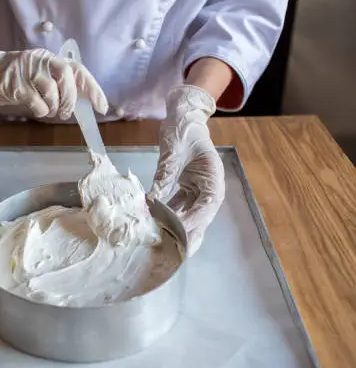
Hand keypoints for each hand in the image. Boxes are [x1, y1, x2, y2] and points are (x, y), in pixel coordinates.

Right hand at [0, 40, 107, 119]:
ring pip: (51, 92)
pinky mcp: (14, 84)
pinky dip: (40, 110)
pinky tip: (36, 108)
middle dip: (69, 100)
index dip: (93, 89)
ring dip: (53, 108)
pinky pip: (36, 102)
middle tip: (64, 113)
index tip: (102, 107)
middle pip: (66, 78)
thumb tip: (84, 102)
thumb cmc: (18, 79)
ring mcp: (27, 71)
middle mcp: (41, 61)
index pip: (78, 71)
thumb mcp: (42, 77)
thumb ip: (61, 85)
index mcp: (51, 59)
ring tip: (47, 110)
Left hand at [149, 85, 224, 255]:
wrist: (182, 116)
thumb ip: (166, 174)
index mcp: (214, 177)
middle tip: (178, 251)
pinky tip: (155, 224)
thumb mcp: (173, 151)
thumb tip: (153, 197)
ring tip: (164, 242)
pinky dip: (167, 215)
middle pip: (201, 216)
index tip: (180, 232)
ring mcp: (198, 189)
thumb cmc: (183, 129)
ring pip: (189, 214)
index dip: (195, 221)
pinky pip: (177, 206)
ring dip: (176, 227)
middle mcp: (209, 187)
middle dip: (189, 233)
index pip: (207, 206)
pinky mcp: (186, 188)